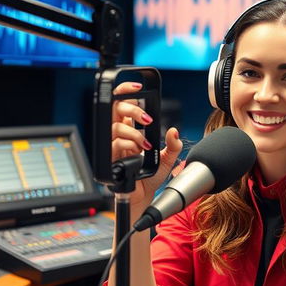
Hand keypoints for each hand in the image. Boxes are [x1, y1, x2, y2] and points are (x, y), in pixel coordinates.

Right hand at [111, 81, 182, 207]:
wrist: (142, 197)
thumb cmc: (149, 178)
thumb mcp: (167, 159)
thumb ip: (173, 145)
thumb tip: (174, 132)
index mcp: (130, 131)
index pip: (123, 105)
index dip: (126, 92)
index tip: (138, 87)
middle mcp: (119, 136)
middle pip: (116, 110)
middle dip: (132, 109)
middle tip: (147, 119)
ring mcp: (114, 147)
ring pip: (116, 127)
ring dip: (134, 132)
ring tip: (145, 144)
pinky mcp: (110, 158)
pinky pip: (115, 144)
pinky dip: (129, 145)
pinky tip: (139, 152)